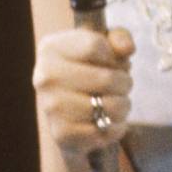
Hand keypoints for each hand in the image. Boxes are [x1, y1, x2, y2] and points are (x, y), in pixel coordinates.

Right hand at [34, 24, 133, 158]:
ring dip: (123, 106)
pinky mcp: (62, 134)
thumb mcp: (105, 48)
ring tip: (116, 103)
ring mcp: (51, 107)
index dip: (114, 56)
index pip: (95, 45)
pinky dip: (116, 127)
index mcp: (50, 48)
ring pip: (110, 106)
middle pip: (106, 78)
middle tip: (122, 86)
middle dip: (125, 83)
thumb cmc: (91, 74)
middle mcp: (45, 77)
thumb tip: (126, 48)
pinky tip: (107, 121)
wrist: (70, 116)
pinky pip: (107, 130)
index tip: (112, 63)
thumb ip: (119, 38)